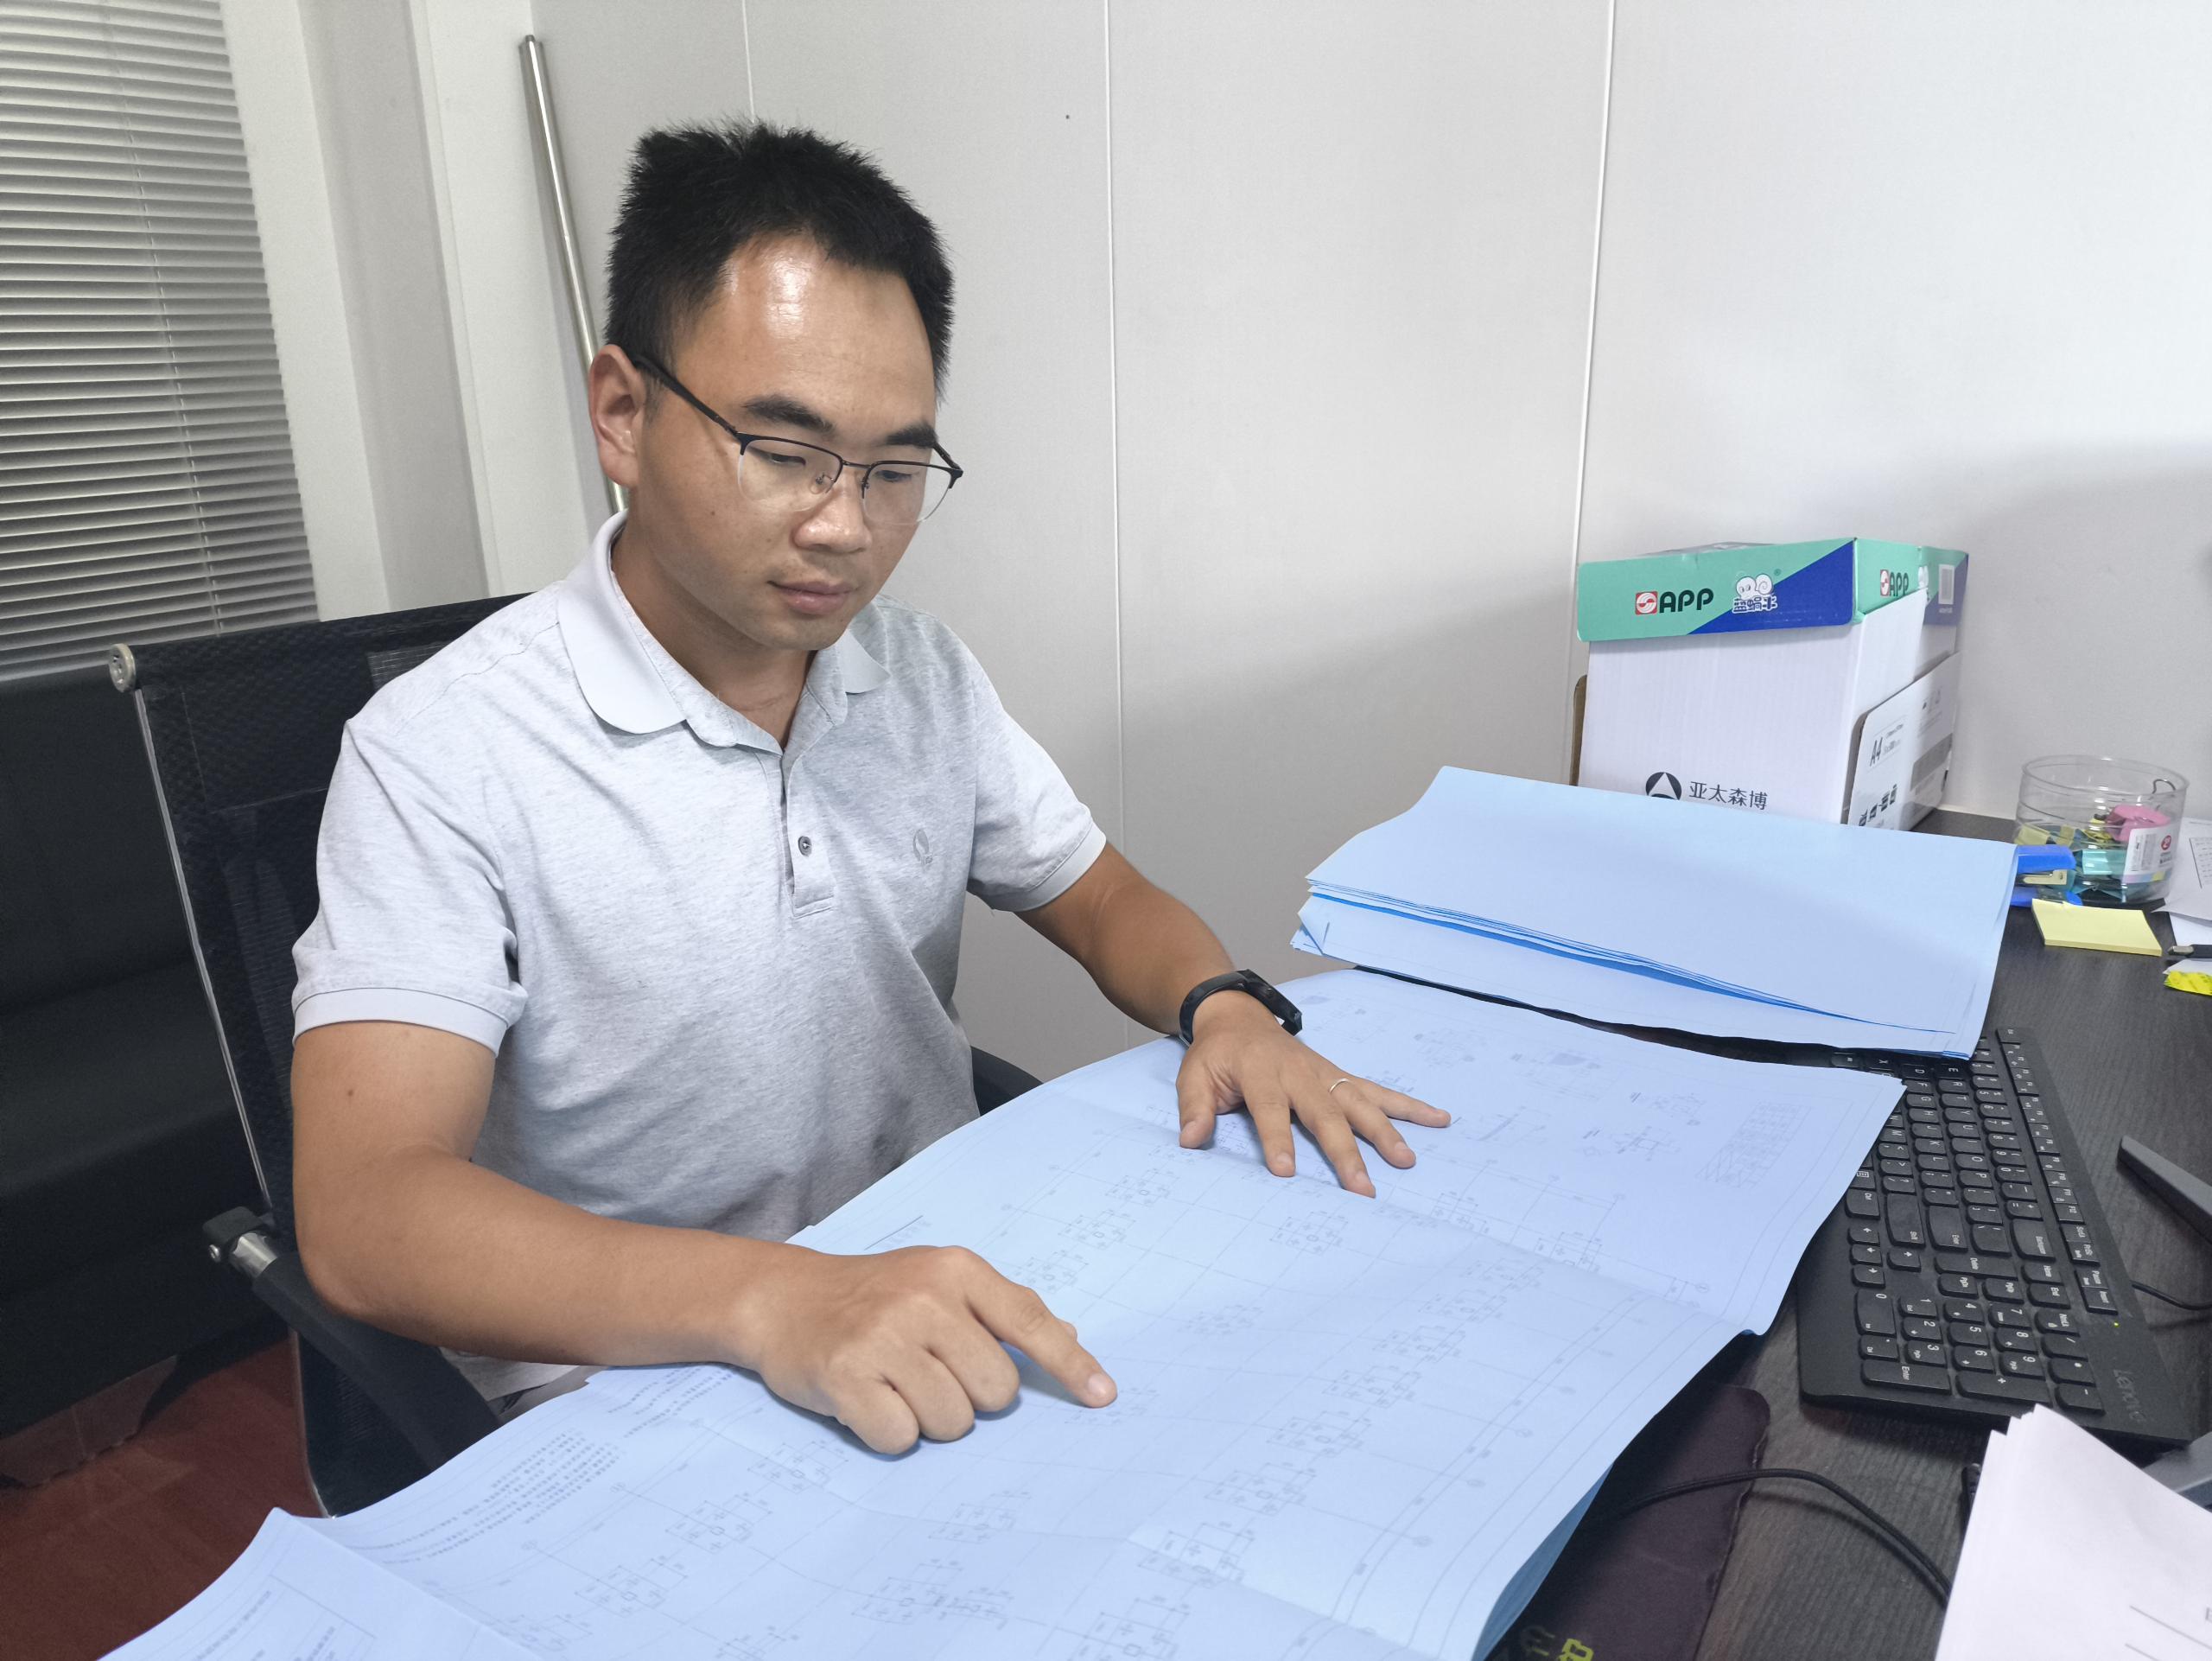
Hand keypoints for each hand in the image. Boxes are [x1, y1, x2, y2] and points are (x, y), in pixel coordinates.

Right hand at [735, 1243, 1114, 1453]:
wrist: (782, 1297)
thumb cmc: (873, 1295)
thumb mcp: (938, 1281)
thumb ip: (1002, 1310)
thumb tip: (1071, 1338)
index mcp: (956, 1270)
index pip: (1029, 1320)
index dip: (1070, 1365)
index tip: (1102, 1397)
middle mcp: (924, 1298)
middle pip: (996, 1391)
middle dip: (970, 1397)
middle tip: (929, 1374)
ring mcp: (884, 1336)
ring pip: (952, 1421)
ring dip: (928, 1418)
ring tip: (895, 1385)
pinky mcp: (846, 1375)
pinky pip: (903, 1439)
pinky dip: (890, 1432)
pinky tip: (868, 1401)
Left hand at [1177, 992, 1450, 1195]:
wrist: (1238, 1016)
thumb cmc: (1216, 1055)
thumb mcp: (1194, 1075)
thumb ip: (1195, 1107)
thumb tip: (1190, 1141)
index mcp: (1260, 1072)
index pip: (1271, 1109)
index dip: (1278, 1140)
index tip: (1286, 1173)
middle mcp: (1300, 1073)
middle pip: (1325, 1114)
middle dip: (1344, 1152)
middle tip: (1362, 1188)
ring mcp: (1325, 1074)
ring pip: (1359, 1104)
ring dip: (1385, 1132)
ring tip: (1406, 1161)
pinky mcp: (1340, 1076)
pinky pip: (1377, 1091)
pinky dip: (1408, 1106)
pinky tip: (1438, 1119)